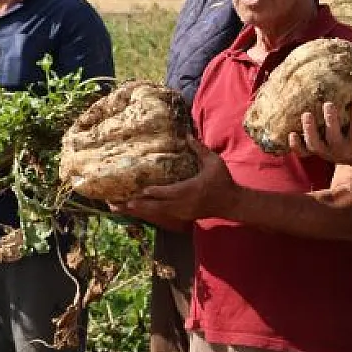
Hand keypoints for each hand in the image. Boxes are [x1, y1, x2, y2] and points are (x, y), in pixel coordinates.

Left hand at [120, 142, 235, 225]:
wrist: (231, 203)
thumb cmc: (223, 180)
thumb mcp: (214, 162)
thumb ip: (200, 150)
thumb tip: (187, 135)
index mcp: (191, 189)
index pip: (170, 192)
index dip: (156, 192)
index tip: (142, 190)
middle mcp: (184, 203)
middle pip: (158, 206)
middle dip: (138, 205)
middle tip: (120, 204)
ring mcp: (183, 212)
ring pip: (157, 213)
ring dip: (139, 211)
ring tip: (119, 208)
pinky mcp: (182, 216)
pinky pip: (162, 216)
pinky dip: (148, 214)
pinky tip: (136, 211)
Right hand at [290, 100, 351, 165]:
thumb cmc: (341, 140)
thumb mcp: (327, 137)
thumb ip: (316, 125)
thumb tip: (303, 94)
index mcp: (319, 149)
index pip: (302, 151)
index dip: (295, 145)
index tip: (291, 133)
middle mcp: (329, 152)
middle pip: (315, 144)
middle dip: (309, 130)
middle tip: (306, 114)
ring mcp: (344, 149)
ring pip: (334, 138)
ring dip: (331, 120)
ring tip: (329, 104)